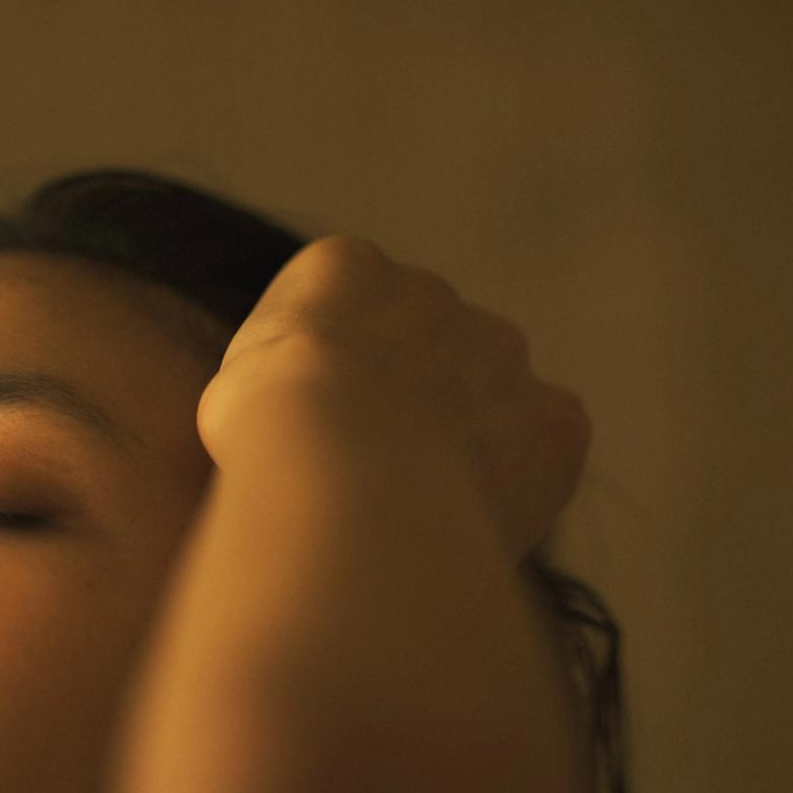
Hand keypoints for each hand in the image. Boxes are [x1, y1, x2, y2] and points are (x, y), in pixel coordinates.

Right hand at [195, 234, 592, 571]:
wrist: (338, 466)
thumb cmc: (268, 440)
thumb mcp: (237, 396)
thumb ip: (285, 389)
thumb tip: (296, 431)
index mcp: (344, 270)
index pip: (352, 315)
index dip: (343, 382)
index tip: (327, 436)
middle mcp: (433, 292)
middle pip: (431, 348)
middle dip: (413, 404)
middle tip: (379, 478)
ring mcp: (502, 351)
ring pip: (492, 397)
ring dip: (468, 441)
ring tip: (423, 511)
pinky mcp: (555, 417)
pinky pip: (546, 451)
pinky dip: (521, 484)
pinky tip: (471, 522)